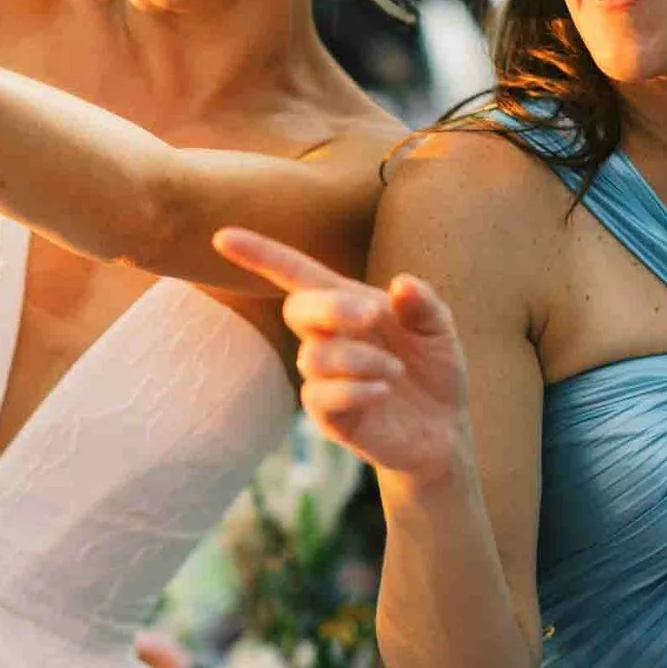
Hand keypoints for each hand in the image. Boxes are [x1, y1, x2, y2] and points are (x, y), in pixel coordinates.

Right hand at [212, 227, 470, 482]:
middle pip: (298, 309)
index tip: (221, 237)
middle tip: (372, 318)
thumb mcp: (440, 329)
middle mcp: (327, 337)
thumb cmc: (435, 370)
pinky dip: (356, 390)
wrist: (444, 430)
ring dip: (358, 358)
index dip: (259, 255)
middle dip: (332, 308)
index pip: (294, 274)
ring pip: (313, 357)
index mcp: (347, 304)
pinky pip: (321, 397)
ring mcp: (323, 378)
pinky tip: (383, 391)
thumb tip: (401, 283)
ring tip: (395, 371)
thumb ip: (424, 304)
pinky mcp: (328, 416)